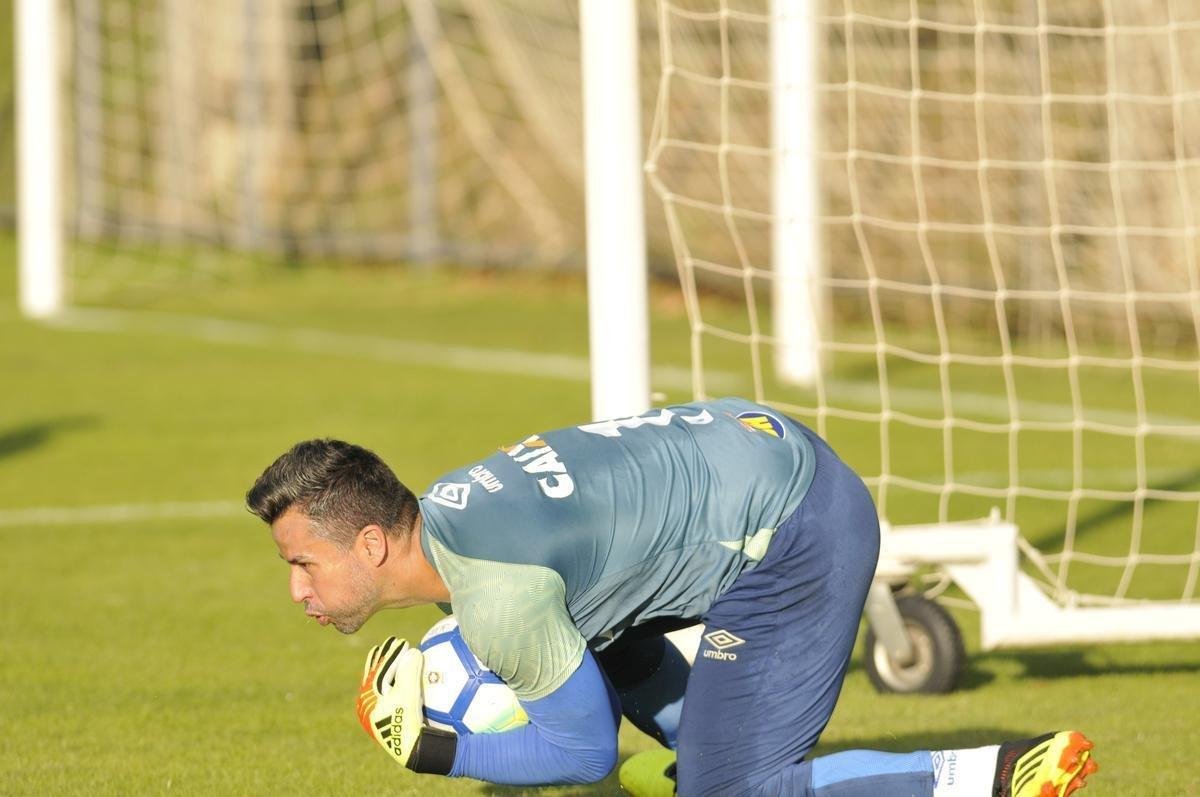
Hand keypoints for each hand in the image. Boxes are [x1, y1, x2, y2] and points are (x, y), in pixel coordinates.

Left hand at [355, 636, 456, 773]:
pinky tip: (402, 679)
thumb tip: (413, 650)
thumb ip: (409, 671)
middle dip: (383, 659)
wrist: (410, 750)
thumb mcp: (408, 693)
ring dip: (387, 670)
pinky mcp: (385, 719)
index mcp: (368, 697)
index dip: (391, 653)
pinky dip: (394, 684)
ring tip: (390, 656)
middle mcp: (368, 705)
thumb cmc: (407, 720)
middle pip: (375, 676)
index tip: (401, 640)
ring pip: (379, 686)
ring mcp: (375, 713)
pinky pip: (387, 695)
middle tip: (390, 642)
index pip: (380, 670)